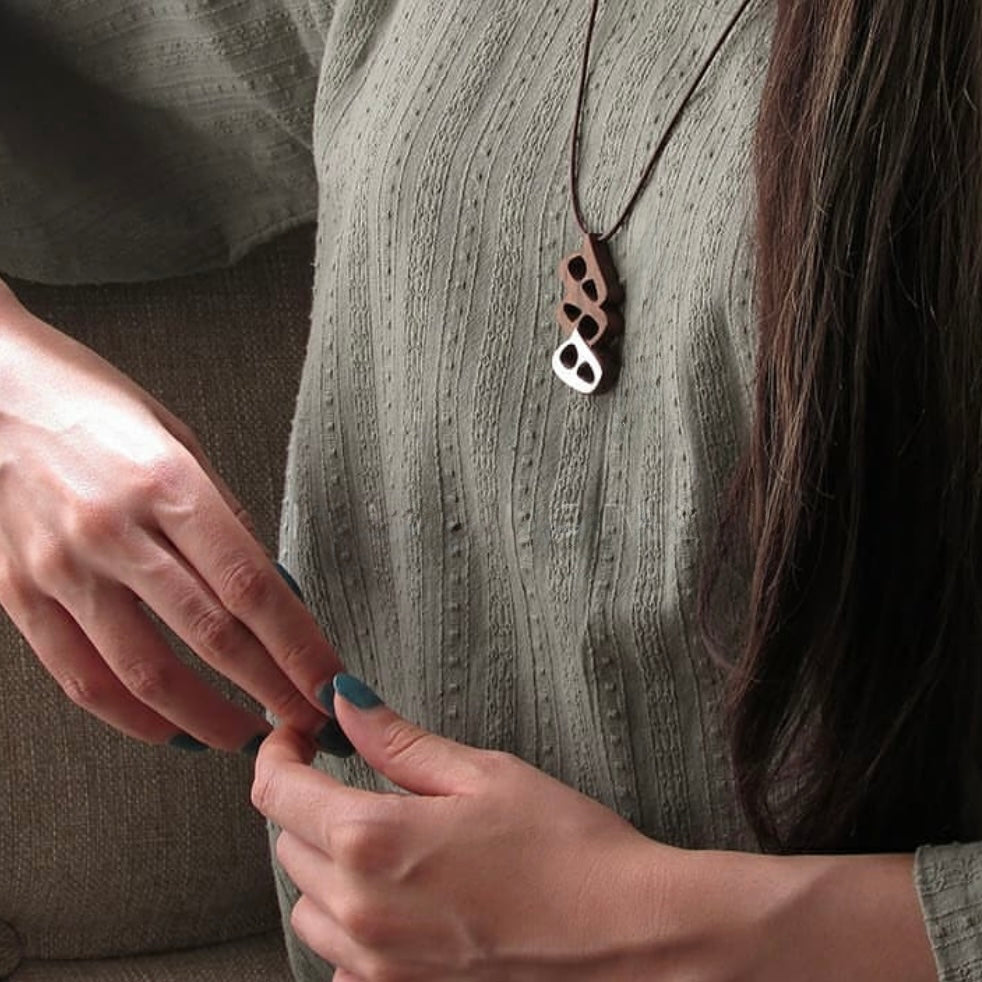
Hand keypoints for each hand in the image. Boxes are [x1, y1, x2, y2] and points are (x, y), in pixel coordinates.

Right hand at [0, 283, 343, 751]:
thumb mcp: (178, 439)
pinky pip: (81, 676)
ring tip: (248, 736)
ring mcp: (61, 567)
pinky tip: (170, 730)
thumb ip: (222, 516)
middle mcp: (114, 530)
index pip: (253, 587)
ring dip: (207, 718)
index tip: (331, 682)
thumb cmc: (93, 405)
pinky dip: (132, 716)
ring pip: (146, 672)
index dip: (299, 647)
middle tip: (308, 722)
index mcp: (169, 484)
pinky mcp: (18, 592)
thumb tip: (269, 588)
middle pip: (212, 637)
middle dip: (272, 690)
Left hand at [253, 676, 939, 981]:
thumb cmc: (562, 843)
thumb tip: (345, 701)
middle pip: (287, 846)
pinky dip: (352, 924)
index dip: (278, 752)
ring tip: (377, 840)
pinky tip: (399, 900)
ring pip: (306, 907)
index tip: (298, 736)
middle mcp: (360, 909)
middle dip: (307, 803)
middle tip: (351, 777)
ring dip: (322, 866)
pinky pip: (342, 960)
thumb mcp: (481, 773)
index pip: (276, 792)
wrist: (625, 928)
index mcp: (373, 840)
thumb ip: (399, 742)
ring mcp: (378, 965)